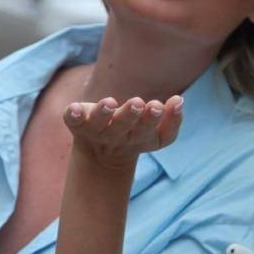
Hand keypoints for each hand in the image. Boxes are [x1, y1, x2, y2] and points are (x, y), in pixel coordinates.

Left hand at [63, 95, 183, 170]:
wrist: (100, 152)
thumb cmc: (133, 132)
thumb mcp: (155, 132)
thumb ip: (170, 118)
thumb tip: (180, 100)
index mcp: (141, 138)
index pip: (156, 136)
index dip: (164, 121)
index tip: (166, 104)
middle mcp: (118, 136)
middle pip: (126, 127)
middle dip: (132, 115)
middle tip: (139, 103)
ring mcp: (97, 131)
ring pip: (100, 123)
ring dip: (105, 112)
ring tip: (109, 102)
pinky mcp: (78, 124)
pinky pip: (73, 121)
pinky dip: (73, 115)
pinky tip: (74, 108)